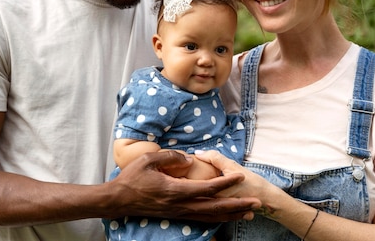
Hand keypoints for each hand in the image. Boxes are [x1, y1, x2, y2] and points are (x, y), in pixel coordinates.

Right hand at [107, 150, 260, 221]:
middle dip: (237, 205)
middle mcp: (180, 205)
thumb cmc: (132, 178)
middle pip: (215, 207)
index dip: (226, 182)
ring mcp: (179, 213)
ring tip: (248, 213)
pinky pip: (201, 219)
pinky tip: (226, 217)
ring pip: (210, 216)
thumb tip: (189, 158)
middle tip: (256, 202)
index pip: (207, 188)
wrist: (118, 200)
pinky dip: (217, 218)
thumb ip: (170, 156)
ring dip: (231, 214)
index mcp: (175, 191)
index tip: (240, 176)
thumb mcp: (148, 159)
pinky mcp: (177, 215)